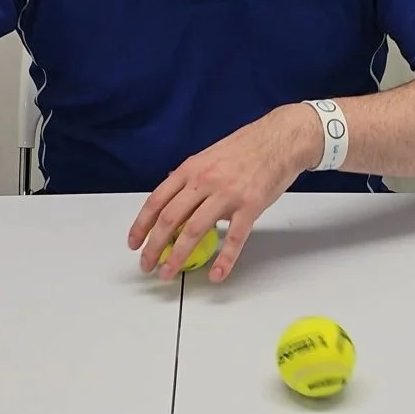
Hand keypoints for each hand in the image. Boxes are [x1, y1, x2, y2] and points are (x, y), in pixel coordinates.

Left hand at [130, 103, 319, 282]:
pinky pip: (234, 238)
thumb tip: (172, 195)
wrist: (280, 139)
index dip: (141, 224)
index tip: (134, 243)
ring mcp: (227, 194)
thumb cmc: (247, 148)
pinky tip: (216, 274)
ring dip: (178, 257)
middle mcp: (204, 181)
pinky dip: (224, 260)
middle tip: (147, 265)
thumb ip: (189, 177)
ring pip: (194, 231)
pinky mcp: (250, 206)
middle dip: (154, 246)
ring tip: (169, 273)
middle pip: (169, 219)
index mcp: (191, 169)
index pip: (157, 200)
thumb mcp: (209, 156)